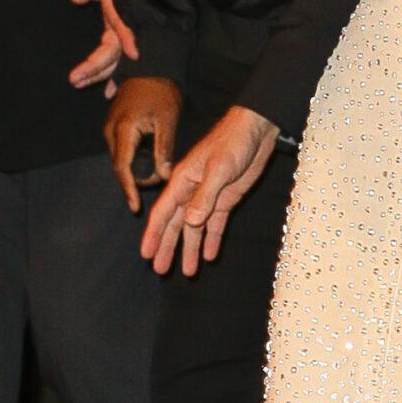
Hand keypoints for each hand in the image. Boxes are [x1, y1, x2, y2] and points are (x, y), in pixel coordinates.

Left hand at [68, 0, 140, 88]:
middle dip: (98, 70)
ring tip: (86, 86)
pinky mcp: (120, 27)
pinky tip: (110, 86)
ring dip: (104, 74)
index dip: (106, 56)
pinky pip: (117, 52)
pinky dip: (112, 69)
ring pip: (118, 57)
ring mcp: (124, 26)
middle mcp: (125, 23)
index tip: (89, 71)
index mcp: (119, 11)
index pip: (114, 40)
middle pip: (115, 54)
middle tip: (75, 81)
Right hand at [104, 74, 181, 211]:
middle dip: (131, 183)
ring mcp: (110, 125)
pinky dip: (129, 161)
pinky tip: (143, 168)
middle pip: (118, 165)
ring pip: (118, 157)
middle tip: (147, 197)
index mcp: (124, 128)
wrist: (151, 65)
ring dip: (130, 172)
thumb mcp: (168, 120)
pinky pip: (119, 148)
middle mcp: (111, 128)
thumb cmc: (161, 90)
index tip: (135, 206)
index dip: (128, 189)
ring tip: (147, 185)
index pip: (122, 167)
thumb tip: (164, 176)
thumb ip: (164, 149)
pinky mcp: (114, 123)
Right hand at [140, 105, 278, 274]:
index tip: (145, 254)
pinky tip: (209, 256)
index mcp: (182, 181)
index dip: (153, 234)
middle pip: (176, 225)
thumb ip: (205, 196)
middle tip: (160, 270)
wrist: (256, 130)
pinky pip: (215, 224)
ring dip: (190, 249)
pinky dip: (212, 240)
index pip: (163, 212)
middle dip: (168, 247)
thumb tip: (190, 222)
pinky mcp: (226, 199)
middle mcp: (191, 191)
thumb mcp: (218, 168)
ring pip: (194, 228)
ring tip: (187, 272)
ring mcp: (208, 197)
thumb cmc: (232, 142)